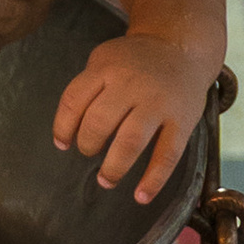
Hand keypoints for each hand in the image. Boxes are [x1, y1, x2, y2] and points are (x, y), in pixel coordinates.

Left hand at [53, 33, 210, 204]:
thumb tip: (68, 133)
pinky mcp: (182, 120)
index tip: (62, 143)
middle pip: (99, 122)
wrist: (181, 47)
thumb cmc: (136, 60)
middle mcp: (131, 84)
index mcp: (106, 68)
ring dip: (114, 167)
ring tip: (106, 180)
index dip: (63, 127)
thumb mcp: (105, 59)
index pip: (74, 100)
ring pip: (131, 141)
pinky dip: (153, 179)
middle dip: (88, 145)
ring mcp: (158, 102)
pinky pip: (167, 154)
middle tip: (89, 153)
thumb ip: (87, 88)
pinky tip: (141, 196)